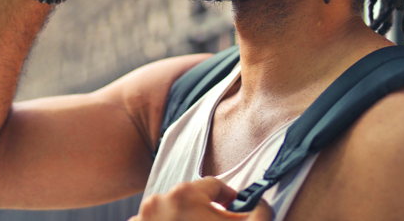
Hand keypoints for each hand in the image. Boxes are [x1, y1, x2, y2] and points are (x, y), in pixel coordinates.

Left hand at [129, 178, 273, 220]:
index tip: (233, 211)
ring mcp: (142, 219)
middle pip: (190, 199)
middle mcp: (159, 201)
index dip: (229, 199)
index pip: (215, 186)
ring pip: (170, 213)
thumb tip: (261, 203)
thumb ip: (261, 213)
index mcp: (186, 194)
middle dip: (205, 213)